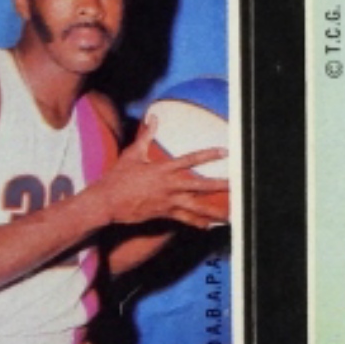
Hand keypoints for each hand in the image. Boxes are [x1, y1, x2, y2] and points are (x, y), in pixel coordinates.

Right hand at [96, 121, 229, 228]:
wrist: (108, 202)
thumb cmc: (118, 176)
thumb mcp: (132, 153)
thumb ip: (147, 136)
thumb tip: (154, 117)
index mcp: (163, 169)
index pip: (191, 159)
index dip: (209, 155)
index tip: (224, 152)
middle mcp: (169, 186)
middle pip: (200, 186)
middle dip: (220, 185)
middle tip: (236, 186)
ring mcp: (168, 202)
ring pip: (196, 207)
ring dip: (214, 211)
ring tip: (229, 215)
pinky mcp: (164, 214)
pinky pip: (184, 219)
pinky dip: (197, 222)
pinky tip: (209, 226)